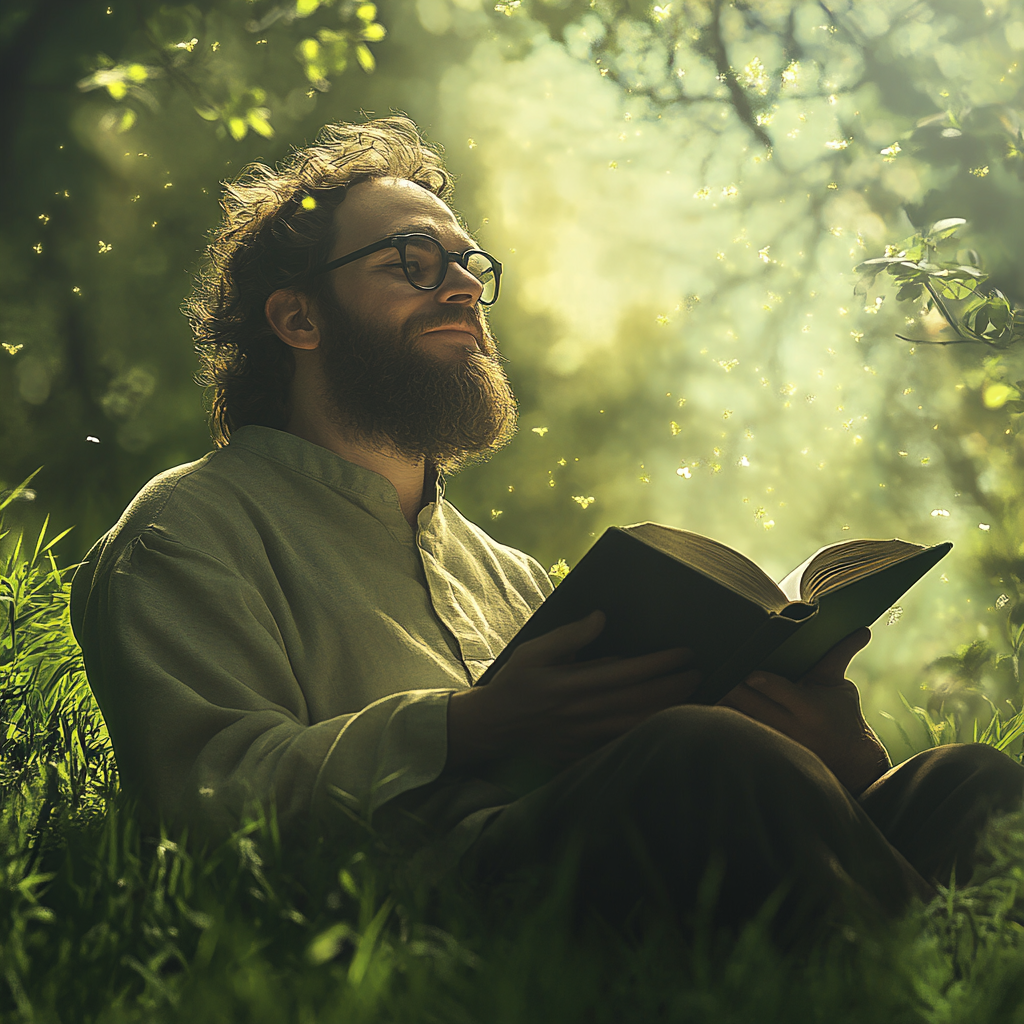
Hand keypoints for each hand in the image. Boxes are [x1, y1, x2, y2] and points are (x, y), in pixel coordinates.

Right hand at [447, 611, 701, 768]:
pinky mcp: (585, 749)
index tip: (684, 653)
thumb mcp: (533, 650)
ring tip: (693, 695)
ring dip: (669, 709)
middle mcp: (582, 712)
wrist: (496, 725)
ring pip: (638, 723)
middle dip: (674, 685)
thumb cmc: (517, 682)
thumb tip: (600, 618)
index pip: (626, 673)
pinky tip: (667, 721)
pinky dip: (649, 730)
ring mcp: (585, 735)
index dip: (659, 663)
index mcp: (571, 684)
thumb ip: (568, 635)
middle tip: (698, 672)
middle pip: (640, 700)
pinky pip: (624, 740)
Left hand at [717, 627, 890, 793]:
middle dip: (731, 687)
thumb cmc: (842, 715)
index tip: (745, 669)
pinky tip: (708, 702)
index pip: (779, 690)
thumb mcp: (840, 686)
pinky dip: (723, 718)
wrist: (849, 762)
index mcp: (810, 708)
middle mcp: (790, 727)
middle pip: (750, 705)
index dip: (759, 679)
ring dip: (721, 702)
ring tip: (705, 682)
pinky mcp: (764, 751)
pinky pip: (738, 732)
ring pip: (739, 720)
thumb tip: (862, 629)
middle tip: (713, 668)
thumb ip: (840, 655)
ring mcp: (775, 742)